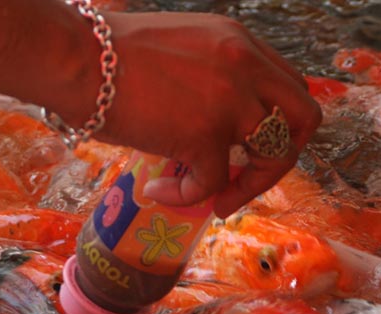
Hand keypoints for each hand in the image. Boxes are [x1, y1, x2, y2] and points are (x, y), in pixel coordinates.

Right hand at [93, 11, 321, 217]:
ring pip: (277, 154)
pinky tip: (159, 194)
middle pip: (304, 117)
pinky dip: (188, 197)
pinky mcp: (203, 134)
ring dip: (249, 187)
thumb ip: (204, 78)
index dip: (276, 123)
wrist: (75, 60)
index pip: (287, 86)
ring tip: (217, 201)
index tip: (244, 148)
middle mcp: (245, 66)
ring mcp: (229, 100)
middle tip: (246, 179)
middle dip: (281, 156)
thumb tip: (201, 119)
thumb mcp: (176, 52)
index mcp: (238, 43)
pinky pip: (213, 184)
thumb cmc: (106, 56)